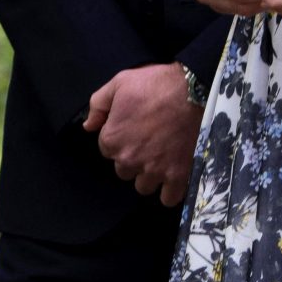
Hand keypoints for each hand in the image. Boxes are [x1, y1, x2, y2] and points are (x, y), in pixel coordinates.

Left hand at [81, 64, 199, 204]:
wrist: (193, 90)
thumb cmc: (154, 84)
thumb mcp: (119, 83)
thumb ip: (98, 105)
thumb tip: (88, 126)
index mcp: (112, 139)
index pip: (107, 150)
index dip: (120, 139)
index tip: (133, 129)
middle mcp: (129, 160)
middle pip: (124, 170)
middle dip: (134, 159)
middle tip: (149, 142)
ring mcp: (154, 170)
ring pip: (143, 185)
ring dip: (150, 175)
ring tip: (162, 157)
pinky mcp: (177, 176)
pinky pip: (168, 198)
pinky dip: (170, 191)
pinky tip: (173, 176)